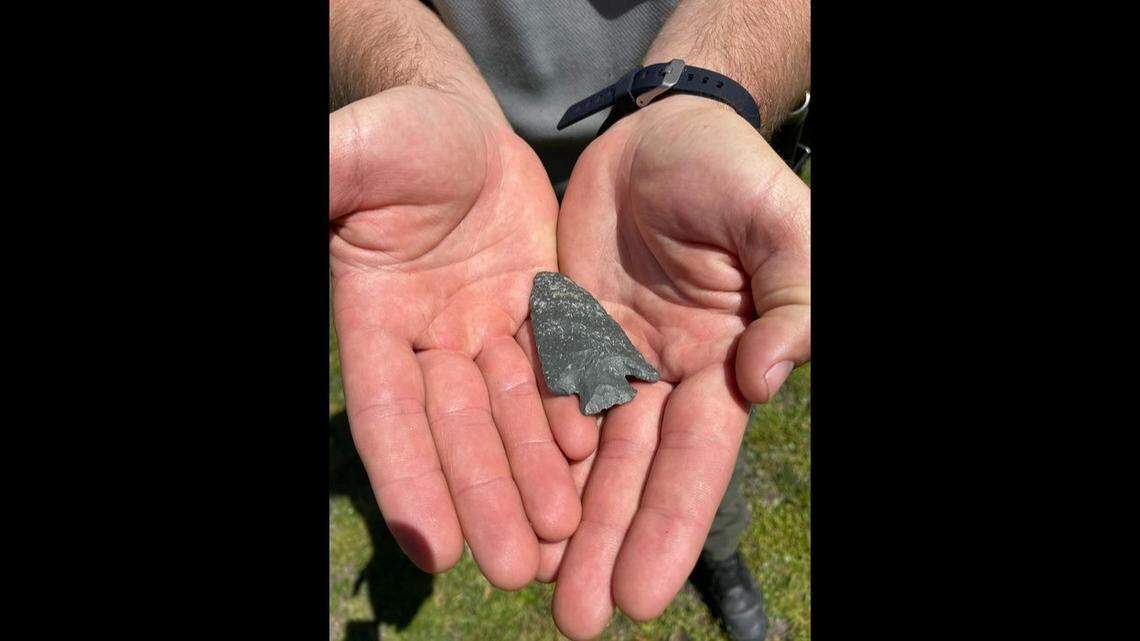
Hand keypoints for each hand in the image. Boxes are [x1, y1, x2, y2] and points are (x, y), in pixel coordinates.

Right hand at [329, 86, 581, 588]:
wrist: (458, 122)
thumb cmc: (398, 133)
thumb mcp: (356, 154)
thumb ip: (330, 184)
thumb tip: (313, 185)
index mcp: (375, 317)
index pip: (387, 413)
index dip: (408, 477)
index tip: (433, 547)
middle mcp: (431, 338)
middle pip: (460, 430)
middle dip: (488, 496)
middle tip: (521, 568)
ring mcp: (486, 328)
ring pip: (514, 411)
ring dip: (537, 472)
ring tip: (568, 532)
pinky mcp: (538, 309)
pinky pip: (560, 365)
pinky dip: (574, 411)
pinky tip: (597, 458)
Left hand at [547, 95, 809, 637]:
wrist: (661, 129)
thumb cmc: (730, 170)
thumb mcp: (781, 225)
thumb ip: (792, 298)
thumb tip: (765, 380)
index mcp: (722, 361)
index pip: (695, 460)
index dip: (669, 526)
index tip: (643, 598)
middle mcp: (667, 375)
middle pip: (633, 474)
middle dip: (610, 546)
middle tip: (577, 621)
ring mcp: (613, 356)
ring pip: (585, 449)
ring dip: (566, 515)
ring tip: (537, 582)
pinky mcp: (566, 330)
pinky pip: (543, 394)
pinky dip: (528, 446)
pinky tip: (507, 496)